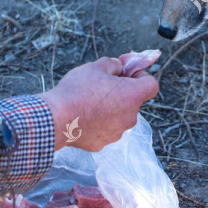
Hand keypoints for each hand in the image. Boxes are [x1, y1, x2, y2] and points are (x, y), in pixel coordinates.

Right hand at [38, 57, 158, 151]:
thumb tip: (120, 67)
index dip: (141, 76)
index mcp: (132, 96)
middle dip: (121, 92)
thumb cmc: (77, 91)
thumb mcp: (97, 66)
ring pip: (119, 116)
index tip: (127, 73)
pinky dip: (98, 123)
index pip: (151, 85)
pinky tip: (83, 116)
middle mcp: (129, 117)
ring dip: (110, 108)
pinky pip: (105, 129)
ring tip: (89, 101)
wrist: (56, 119)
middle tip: (103, 85)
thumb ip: (114, 64)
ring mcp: (116, 133)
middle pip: (132, 101)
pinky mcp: (102, 143)